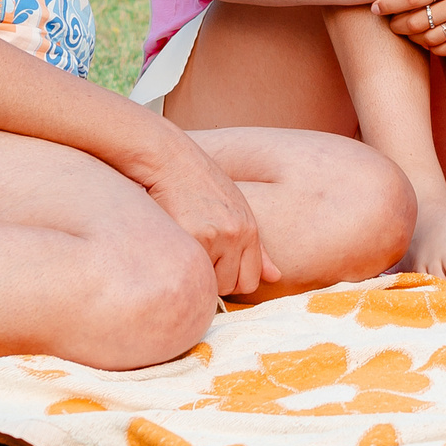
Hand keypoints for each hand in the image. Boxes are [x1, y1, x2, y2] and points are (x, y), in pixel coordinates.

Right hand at [133, 128, 278, 296]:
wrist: (170, 160)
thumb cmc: (198, 185)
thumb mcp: (235, 210)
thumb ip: (256, 248)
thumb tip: (276, 277)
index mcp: (250, 228)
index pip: (250, 282)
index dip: (231, 281)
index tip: (215, 268)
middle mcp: (237, 233)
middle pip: (229, 286)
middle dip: (212, 278)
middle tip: (197, 251)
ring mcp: (216, 235)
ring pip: (208, 282)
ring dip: (196, 271)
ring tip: (187, 243)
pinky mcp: (193, 235)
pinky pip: (191, 269)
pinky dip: (180, 262)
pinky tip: (175, 240)